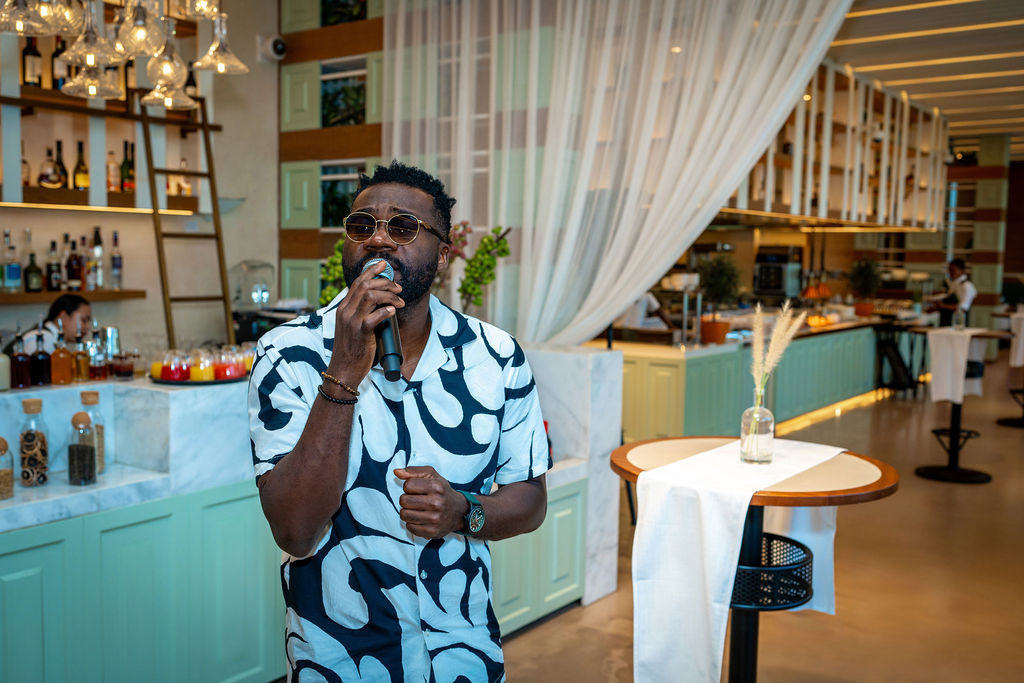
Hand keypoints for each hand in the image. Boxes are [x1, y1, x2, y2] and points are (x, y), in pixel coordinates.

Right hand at [328, 259, 403, 383]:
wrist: (343, 370)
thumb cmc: (351, 349)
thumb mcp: (351, 327)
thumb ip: (360, 314)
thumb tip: (380, 303)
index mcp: (343, 308)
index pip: (357, 283)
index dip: (371, 271)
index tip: (383, 265)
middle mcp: (345, 311)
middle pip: (365, 285)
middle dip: (385, 283)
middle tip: (398, 288)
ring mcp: (352, 321)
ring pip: (370, 296)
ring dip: (389, 295)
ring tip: (400, 301)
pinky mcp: (361, 333)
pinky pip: (375, 316)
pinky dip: (386, 311)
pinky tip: (393, 311)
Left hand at [394, 466, 468, 538]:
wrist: (459, 511)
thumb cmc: (442, 491)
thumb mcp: (432, 476)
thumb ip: (413, 472)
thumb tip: (397, 472)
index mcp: (437, 487)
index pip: (408, 485)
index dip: (409, 487)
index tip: (416, 489)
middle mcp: (437, 503)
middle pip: (404, 501)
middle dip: (406, 499)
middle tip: (415, 500)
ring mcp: (435, 519)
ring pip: (404, 515)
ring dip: (407, 512)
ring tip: (416, 509)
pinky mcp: (432, 532)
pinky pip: (410, 527)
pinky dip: (412, 523)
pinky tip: (421, 518)